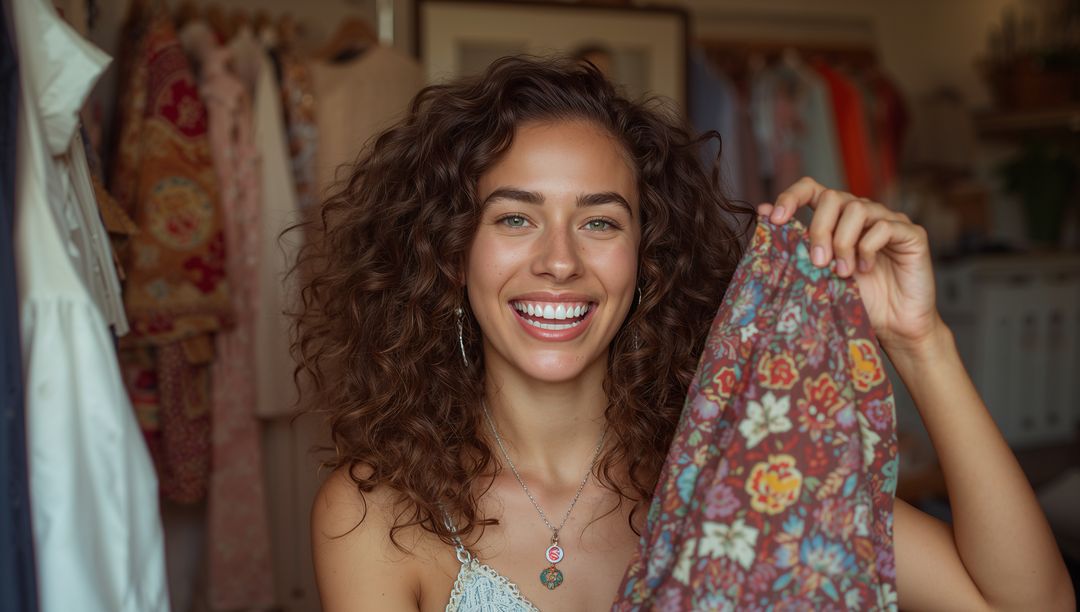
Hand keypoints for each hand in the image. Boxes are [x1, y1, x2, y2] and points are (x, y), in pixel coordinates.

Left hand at [757, 177, 943, 353]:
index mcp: (836, 219)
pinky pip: (884, 226)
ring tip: (842, 272)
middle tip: (817, 262)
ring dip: (843, 242)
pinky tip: (866, 269)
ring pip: (858, 208)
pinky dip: (868, 248)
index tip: (775, 220)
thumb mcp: (817, 274)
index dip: (791, 197)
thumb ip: (795, 245)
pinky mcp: (911, 233)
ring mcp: (888, 220)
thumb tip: (762, 211)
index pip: (811, 189)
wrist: (893, 327)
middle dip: (819, 229)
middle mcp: (862, 213)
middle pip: (833, 196)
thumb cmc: (854, 300)